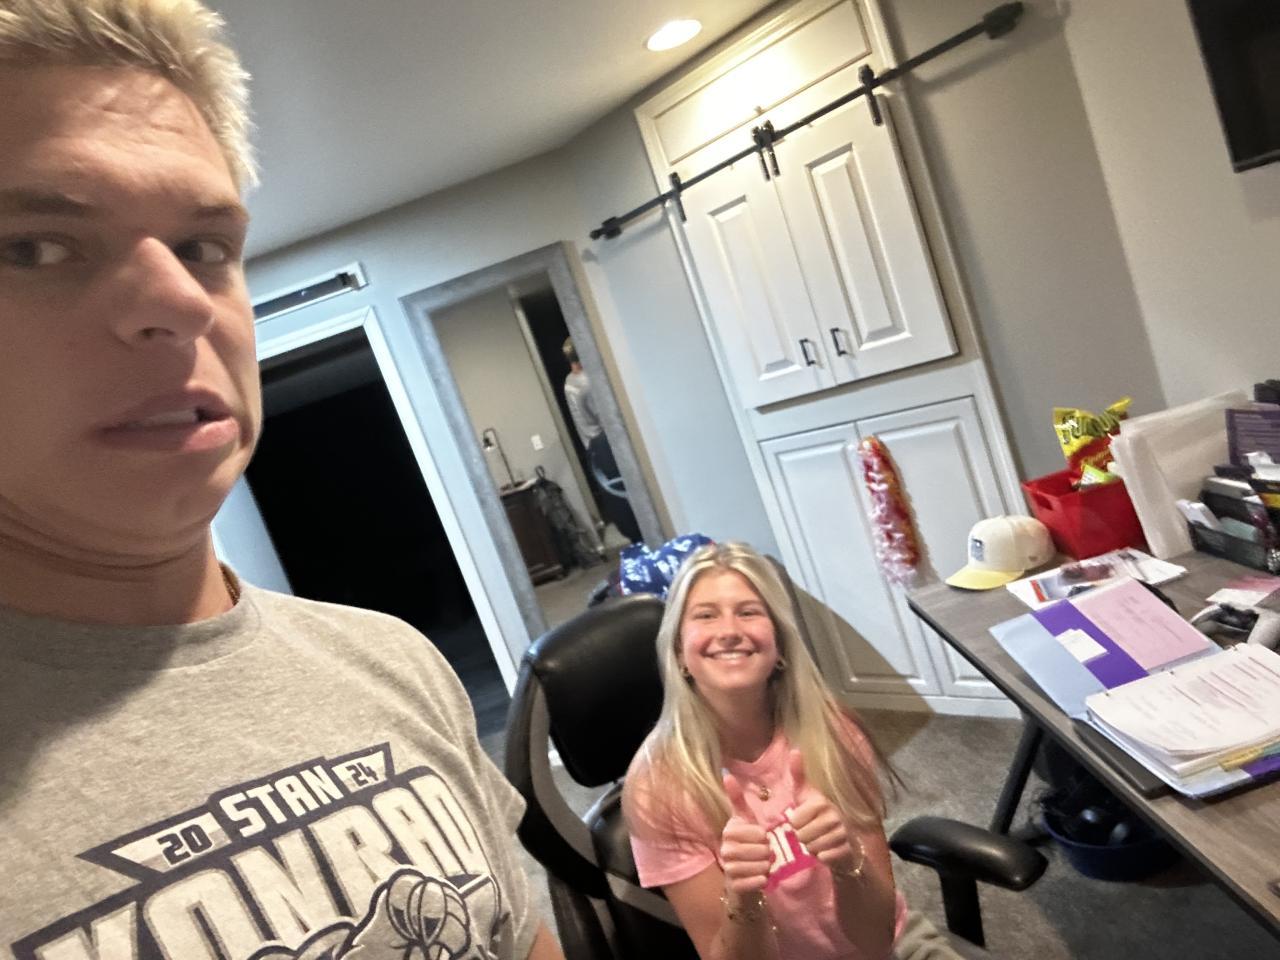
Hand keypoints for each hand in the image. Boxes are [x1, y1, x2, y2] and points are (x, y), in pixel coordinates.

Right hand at [719, 772, 771, 895]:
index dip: (761, 836)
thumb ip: (738, 798)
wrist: (744, 874)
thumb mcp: (746, 818)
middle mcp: (725, 849)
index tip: (764, 837)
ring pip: (753, 867)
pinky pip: (751, 883)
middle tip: (768, 853)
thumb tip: (726, 773)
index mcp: (729, 831)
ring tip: (767, 865)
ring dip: (764, 867)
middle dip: (765, 852)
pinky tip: (763, 878)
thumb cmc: (749, 841)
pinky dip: (760, 881)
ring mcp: (728, 868)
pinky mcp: (734, 886)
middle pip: (754, 851)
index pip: (752, 833)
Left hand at [785, 749, 858, 872]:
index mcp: (821, 801)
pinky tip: (828, 850)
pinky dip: (822, 856)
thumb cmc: (819, 815)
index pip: (795, 821)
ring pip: (812, 847)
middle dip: (803, 837)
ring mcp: (842, 833)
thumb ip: (799, 774)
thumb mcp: (806, 794)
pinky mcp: (847, 849)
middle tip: (812, 832)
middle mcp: (834, 815)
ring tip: (819, 840)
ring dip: (812, 847)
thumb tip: (795, 750)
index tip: (803, 820)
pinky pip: (823, 857)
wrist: (844, 841)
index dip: (796, 824)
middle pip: (801, 835)